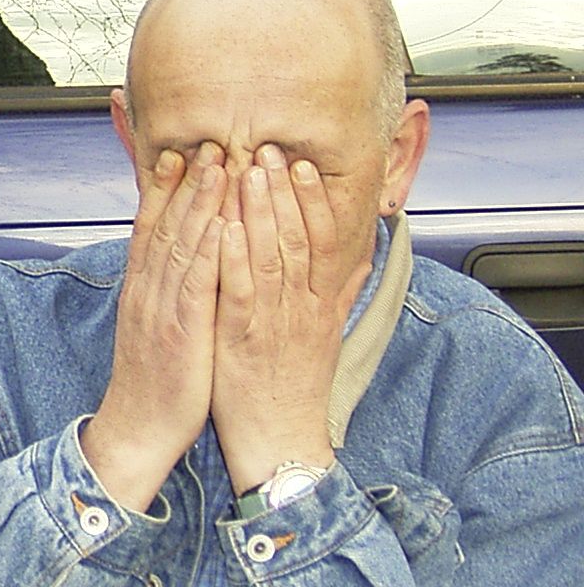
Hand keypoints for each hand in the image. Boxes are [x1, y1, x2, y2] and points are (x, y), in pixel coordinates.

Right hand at [83, 143, 226, 510]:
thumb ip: (166, 293)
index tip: (179, 154)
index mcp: (141, 291)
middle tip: (206, 142)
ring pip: (182, 245)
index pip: (150, 229)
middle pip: (166, 226)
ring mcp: (160, 309)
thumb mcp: (156, 329)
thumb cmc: (157, 382)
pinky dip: (208, 250)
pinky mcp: (179, 332)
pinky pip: (196, 284)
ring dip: (201, 202)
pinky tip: (223, 223)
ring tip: (219, 165)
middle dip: (187, 182)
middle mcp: (146, 292)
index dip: (164, 189)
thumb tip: (179, 266)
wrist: (138, 428)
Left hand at [211, 144, 357, 490]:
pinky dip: (235, 259)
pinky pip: (240, 295)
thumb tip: (360, 252)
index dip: (314, 199)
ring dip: (260, 211)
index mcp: (320, 303)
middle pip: (299, 238)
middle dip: (284, 191)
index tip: (303, 163)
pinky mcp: (243, 342)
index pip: (324, 240)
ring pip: (271, 258)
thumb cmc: (292, 381)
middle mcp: (303, 308)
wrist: (279, 437)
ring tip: (248, 171)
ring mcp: (274, 324)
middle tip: (270, 149)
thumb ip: (337, 289)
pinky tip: (226, 228)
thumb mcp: (323, 330)